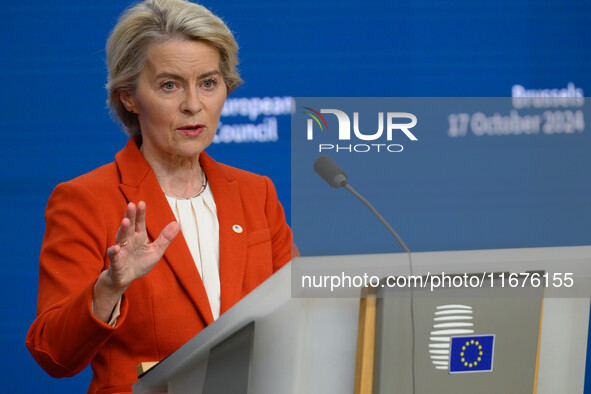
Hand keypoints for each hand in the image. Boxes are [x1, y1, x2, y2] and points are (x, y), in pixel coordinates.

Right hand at [93, 201, 178, 321]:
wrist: (125, 279)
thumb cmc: (140, 262)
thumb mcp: (156, 250)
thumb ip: (165, 238)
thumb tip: (177, 223)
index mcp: (138, 236)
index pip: (139, 223)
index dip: (140, 213)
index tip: (141, 202)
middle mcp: (128, 241)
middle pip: (129, 226)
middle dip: (130, 216)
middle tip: (131, 205)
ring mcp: (121, 250)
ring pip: (121, 238)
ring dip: (123, 230)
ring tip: (125, 221)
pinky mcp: (116, 262)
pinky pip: (114, 256)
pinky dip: (114, 252)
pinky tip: (116, 248)